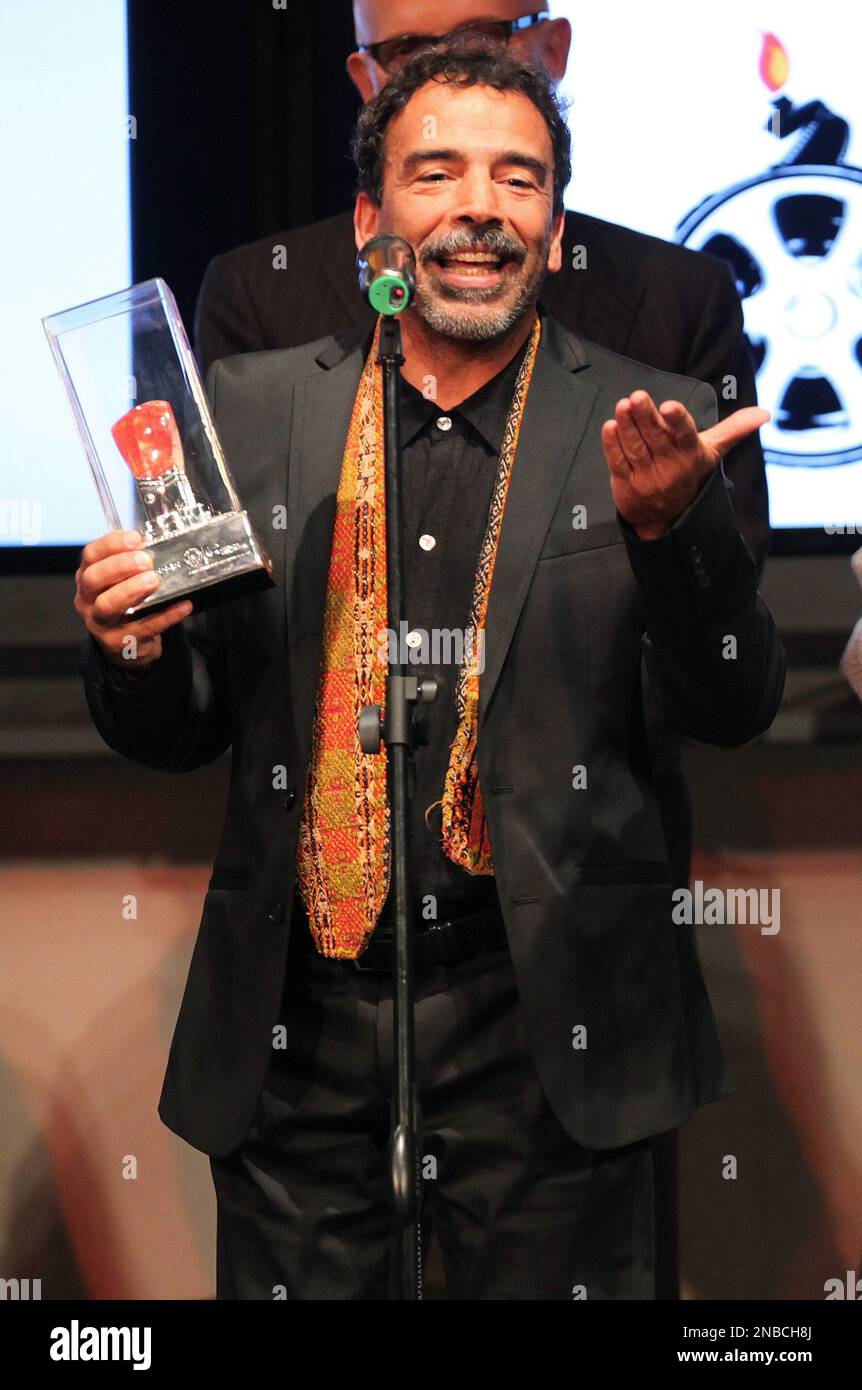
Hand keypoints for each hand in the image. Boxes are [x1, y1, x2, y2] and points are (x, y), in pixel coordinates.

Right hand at [74, 529, 192, 671]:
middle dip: (119, 566)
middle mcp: (88, 599)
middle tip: (145, 561)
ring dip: (131, 590)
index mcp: (87, 577)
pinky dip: (165, 616)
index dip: (111, 544)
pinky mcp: (120, 643)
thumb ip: (130, 563)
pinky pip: (144, 628)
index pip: (90, 555)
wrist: (124, 644)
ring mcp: (101, 623)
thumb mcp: (118, 582)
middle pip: (94, 578)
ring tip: (154, 580)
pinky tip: (183, 606)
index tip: (135, 539)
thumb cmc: (123, 603)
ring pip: (108, 605)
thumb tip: (154, 544)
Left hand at [601, 390, 769, 539]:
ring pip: (636, 448)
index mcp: (691, 454)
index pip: (685, 435)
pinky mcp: (626, 483)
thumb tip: (765, 414)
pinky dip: (613, 445)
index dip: (677, 420)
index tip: (669, 406)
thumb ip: (734, 429)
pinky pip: (619, 462)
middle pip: (656, 438)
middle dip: (646, 416)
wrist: (667, 519)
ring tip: (623, 405)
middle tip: (637, 396)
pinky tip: (610, 426)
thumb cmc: (689, 474)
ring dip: (628, 426)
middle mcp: (670, 466)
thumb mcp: (712, 452)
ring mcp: (647, 476)